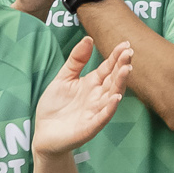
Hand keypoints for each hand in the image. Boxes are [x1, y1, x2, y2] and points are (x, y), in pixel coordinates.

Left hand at [31, 38, 132, 154]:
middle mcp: (98, 97)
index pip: (108, 68)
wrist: (44, 134)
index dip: (116, 57)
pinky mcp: (90, 127)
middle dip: (122, 66)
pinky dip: (109, 108)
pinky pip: (102, 117)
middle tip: (129, 52)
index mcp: (93, 84)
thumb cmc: (55, 107)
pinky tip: (115, 97)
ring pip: (112, 96)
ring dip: (120, 84)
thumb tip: (89, 38)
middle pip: (113, 80)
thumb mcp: (63, 78)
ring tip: (126, 69)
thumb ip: (77, 60)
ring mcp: (96, 112)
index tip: (125, 44)